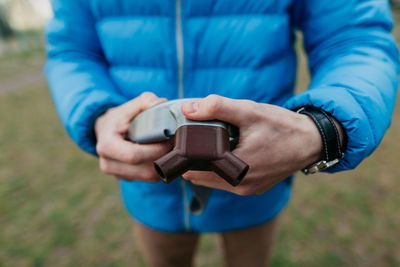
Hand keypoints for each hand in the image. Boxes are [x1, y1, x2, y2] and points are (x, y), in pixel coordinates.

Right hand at [95, 92, 170, 181]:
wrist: (105, 130)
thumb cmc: (120, 118)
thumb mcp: (130, 106)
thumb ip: (146, 101)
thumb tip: (162, 103)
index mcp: (107, 145)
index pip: (134, 156)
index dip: (155, 150)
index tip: (169, 140)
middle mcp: (108, 163)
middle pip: (145, 170)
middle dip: (164, 159)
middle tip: (176, 146)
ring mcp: (117, 174)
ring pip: (149, 177)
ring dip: (164, 165)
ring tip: (171, 150)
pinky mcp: (126, 179)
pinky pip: (148, 178)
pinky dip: (159, 169)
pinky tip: (163, 156)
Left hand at [181, 95, 323, 195]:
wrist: (312, 141)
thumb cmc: (282, 126)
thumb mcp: (249, 112)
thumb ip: (217, 107)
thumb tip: (187, 108)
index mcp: (237, 170)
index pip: (195, 169)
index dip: (183, 156)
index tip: (179, 142)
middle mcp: (241, 186)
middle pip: (202, 176)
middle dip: (193, 160)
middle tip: (191, 140)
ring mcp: (248, 189)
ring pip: (214, 180)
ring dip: (206, 165)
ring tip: (205, 145)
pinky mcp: (254, 188)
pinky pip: (228, 181)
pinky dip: (220, 169)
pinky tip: (222, 153)